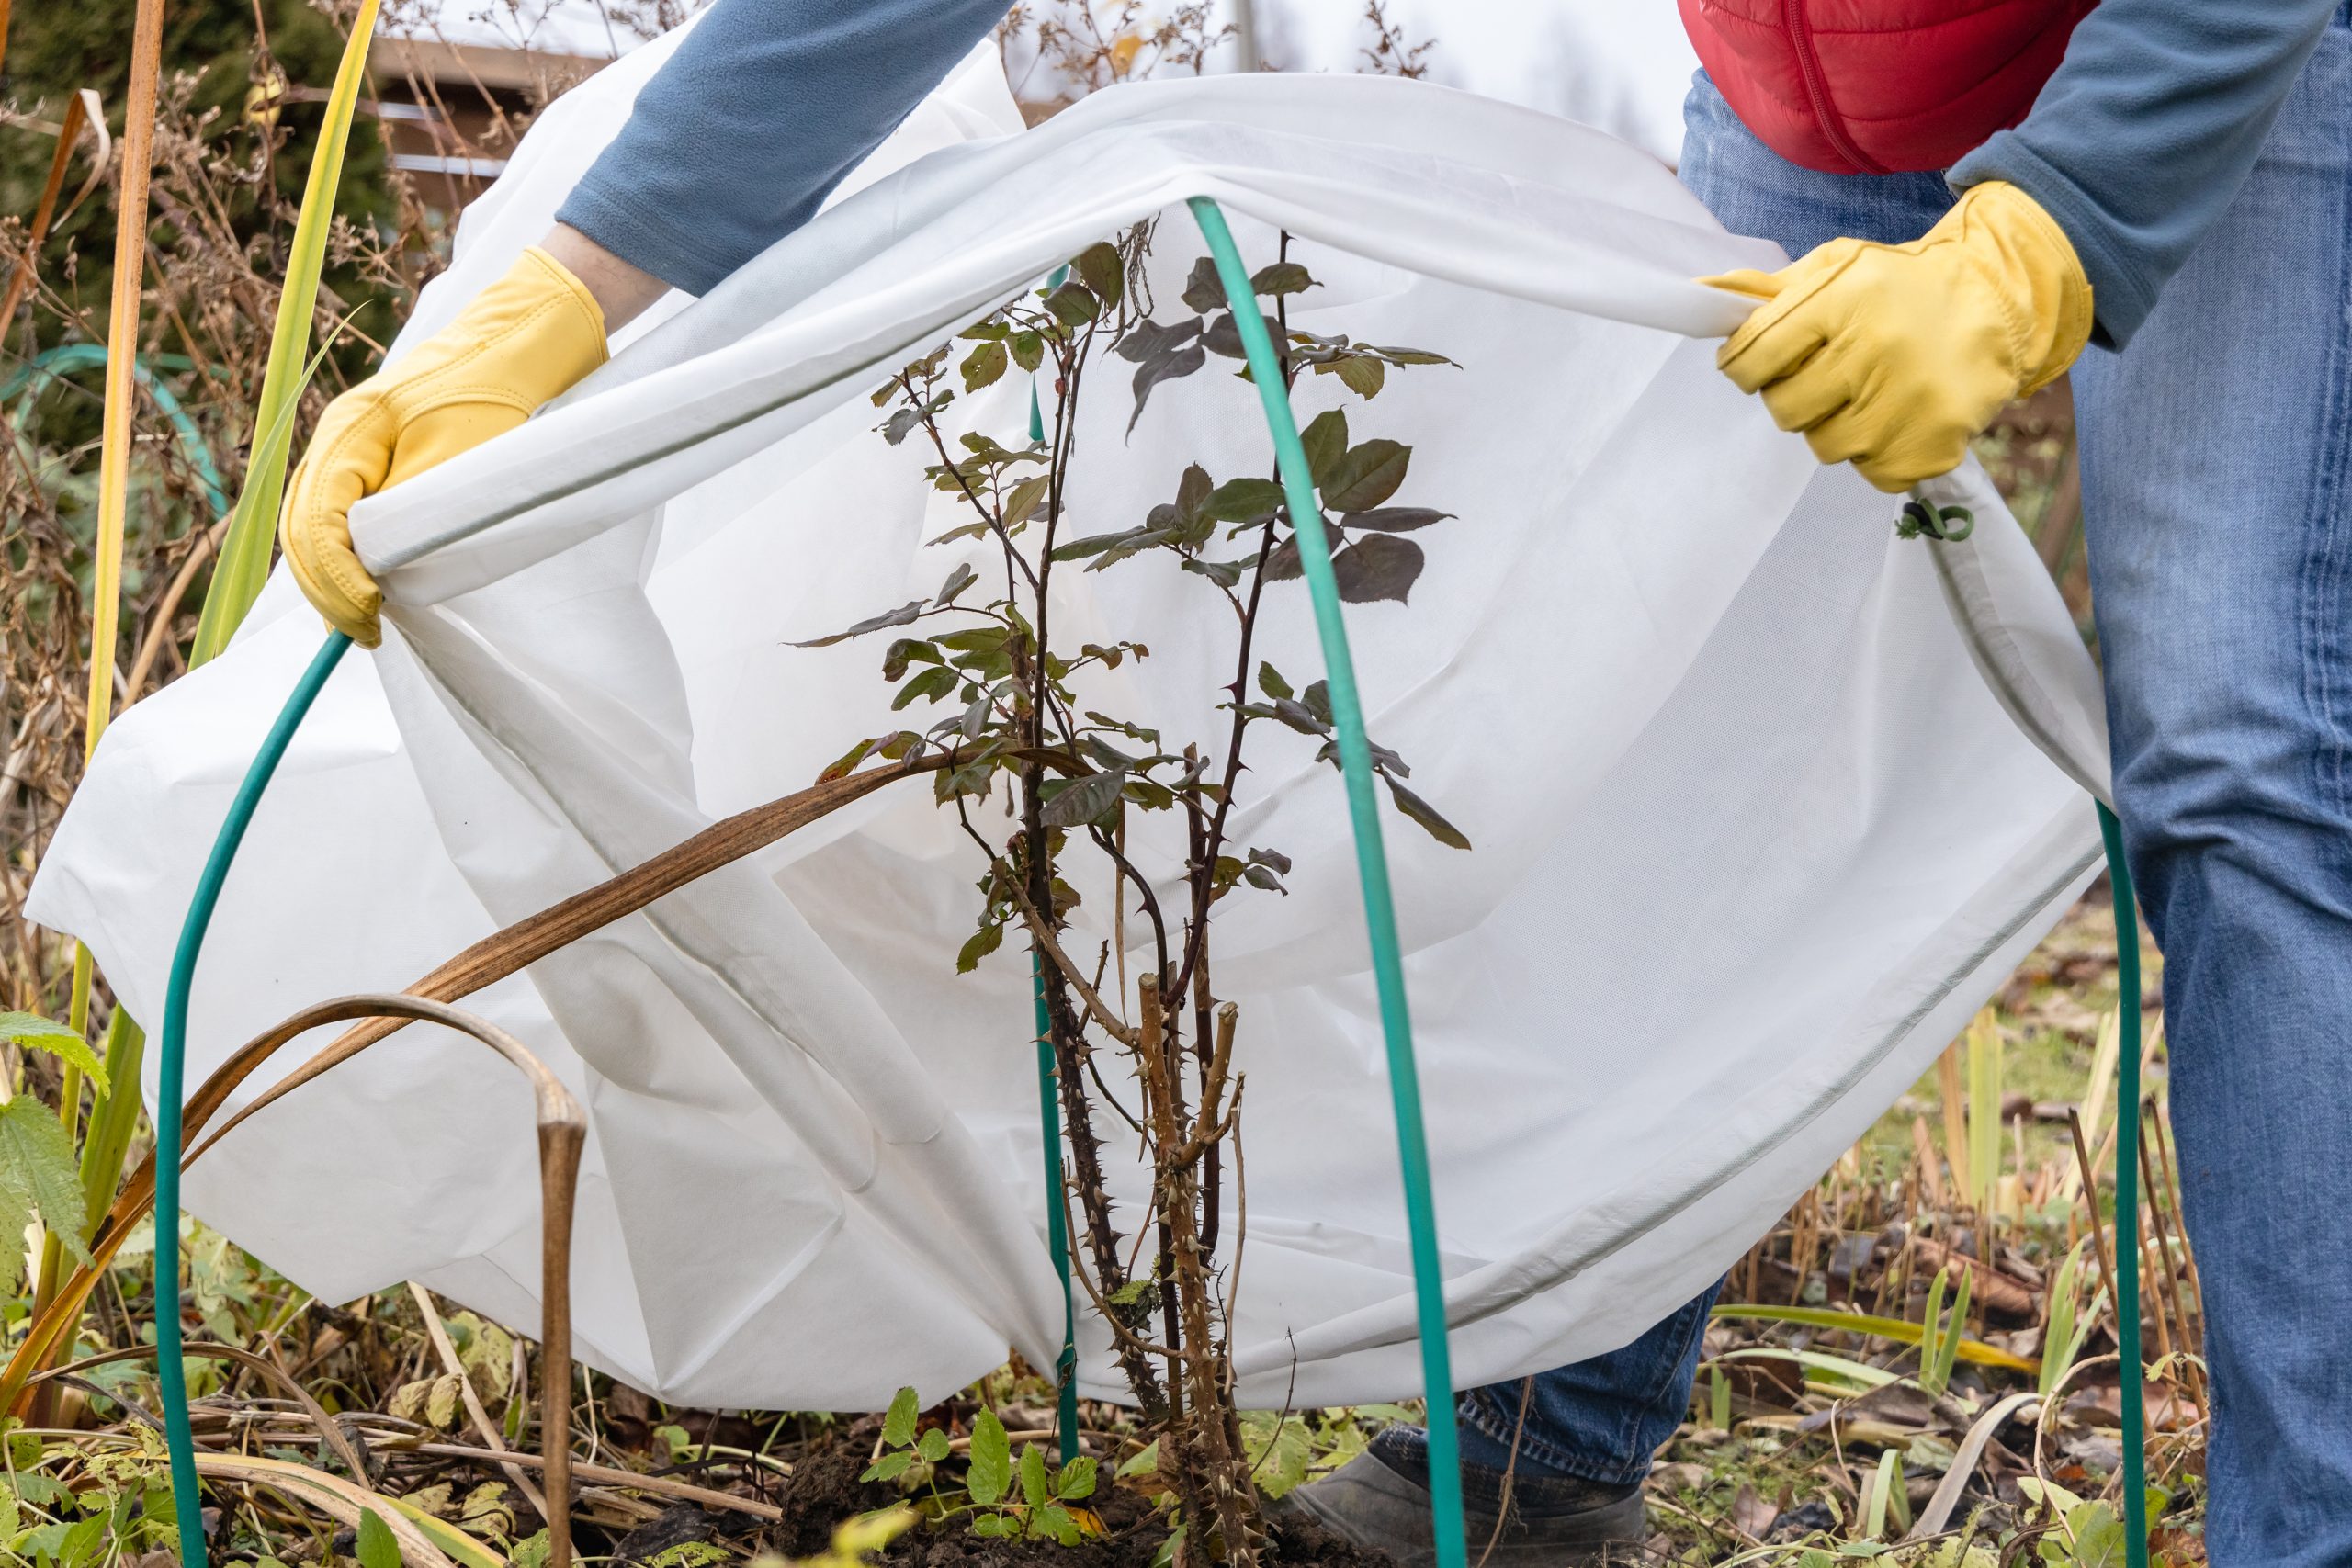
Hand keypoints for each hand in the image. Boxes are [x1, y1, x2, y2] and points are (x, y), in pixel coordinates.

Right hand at [279, 243, 611, 645]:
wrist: (524, 341)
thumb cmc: (499, 391)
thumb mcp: (458, 455)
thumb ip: (412, 509)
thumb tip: (377, 571)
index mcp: (349, 432)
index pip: (317, 522)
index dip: (338, 579)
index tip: (371, 616)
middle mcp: (339, 439)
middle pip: (306, 528)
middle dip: (330, 588)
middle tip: (366, 633)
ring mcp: (355, 447)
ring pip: (319, 524)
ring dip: (334, 577)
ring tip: (362, 622)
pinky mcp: (379, 458)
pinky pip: (344, 515)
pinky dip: (350, 556)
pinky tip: (370, 590)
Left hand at [1702, 181, 2092, 492]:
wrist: (1996, 300)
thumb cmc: (1900, 288)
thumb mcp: (1837, 268)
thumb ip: (1770, 291)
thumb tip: (1705, 293)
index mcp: (1843, 299)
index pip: (1754, 355)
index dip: (1744, 365)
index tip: (1759, 363)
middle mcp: (1876, 349)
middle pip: (1785, 409)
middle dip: (1793, 395)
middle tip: (1824, 375)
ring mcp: (1909, 400)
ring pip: (1826, 445)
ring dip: (1835, 425)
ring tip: (1867, 392)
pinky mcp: (1935, 441)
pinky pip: (1872, 473)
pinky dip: (1877, 453)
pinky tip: (1897, 415)